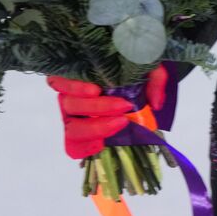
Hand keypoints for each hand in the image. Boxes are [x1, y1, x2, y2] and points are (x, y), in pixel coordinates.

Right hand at [46, 66, 169, 159]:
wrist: (136, 92)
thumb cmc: (132, 74)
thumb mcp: (146, 68)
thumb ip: (153, 78)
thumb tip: (156, 103)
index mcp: (77, 76)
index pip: (60, 81)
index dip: (75, 87)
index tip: (97, 90)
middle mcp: (70, 97)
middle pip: (70, 105)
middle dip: (97, 107)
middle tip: (124, 106)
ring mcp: (73, 119)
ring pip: (72, 128)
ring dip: (95, 128)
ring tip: (121, 123)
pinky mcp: (80, 138)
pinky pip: (74, 147)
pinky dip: (87, 147)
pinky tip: (105, 143)